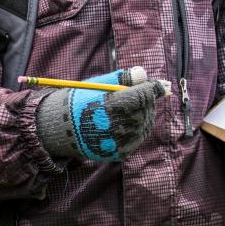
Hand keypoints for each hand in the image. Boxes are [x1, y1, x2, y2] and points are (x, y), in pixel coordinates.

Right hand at [35, 68, 167, 162]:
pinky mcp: (121, 152)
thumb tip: (143, 73)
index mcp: (114, 105)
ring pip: (145, 123)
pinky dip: (139, 128)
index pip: (145, 94)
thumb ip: (123, 78)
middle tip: (143, 94)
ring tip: (133, 107)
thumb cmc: (80, 102)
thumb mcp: (99, 85)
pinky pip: (139, 137)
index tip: (163, 84)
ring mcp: (121, 141)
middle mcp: (120, 125)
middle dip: (147, 100)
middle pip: (147, 109)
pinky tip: (130, 121)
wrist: (61, 129)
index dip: (154, 88)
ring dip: (144, 113)